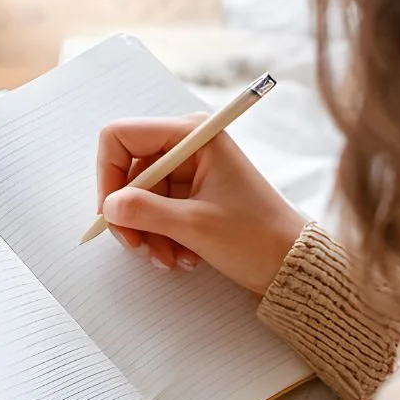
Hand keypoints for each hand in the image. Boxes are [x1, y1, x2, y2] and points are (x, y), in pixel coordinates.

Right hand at [96, 115, 305, 295]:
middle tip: (138, 247)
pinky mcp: (194, 194)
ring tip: (170, 259)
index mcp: (193, 135)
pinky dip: (161, 237)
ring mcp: (191, 171)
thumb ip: (145, 212)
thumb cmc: (257, 236)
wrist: (291, 264)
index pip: (123, 136)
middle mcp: (189, 146)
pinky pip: (158, 212)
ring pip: (141, 197)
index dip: (109, 173)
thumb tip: (108, 207)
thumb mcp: (194, 225)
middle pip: (130, 171)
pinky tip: (182, 257)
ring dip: (148, 233)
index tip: (110, 211)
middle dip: (131, 213)